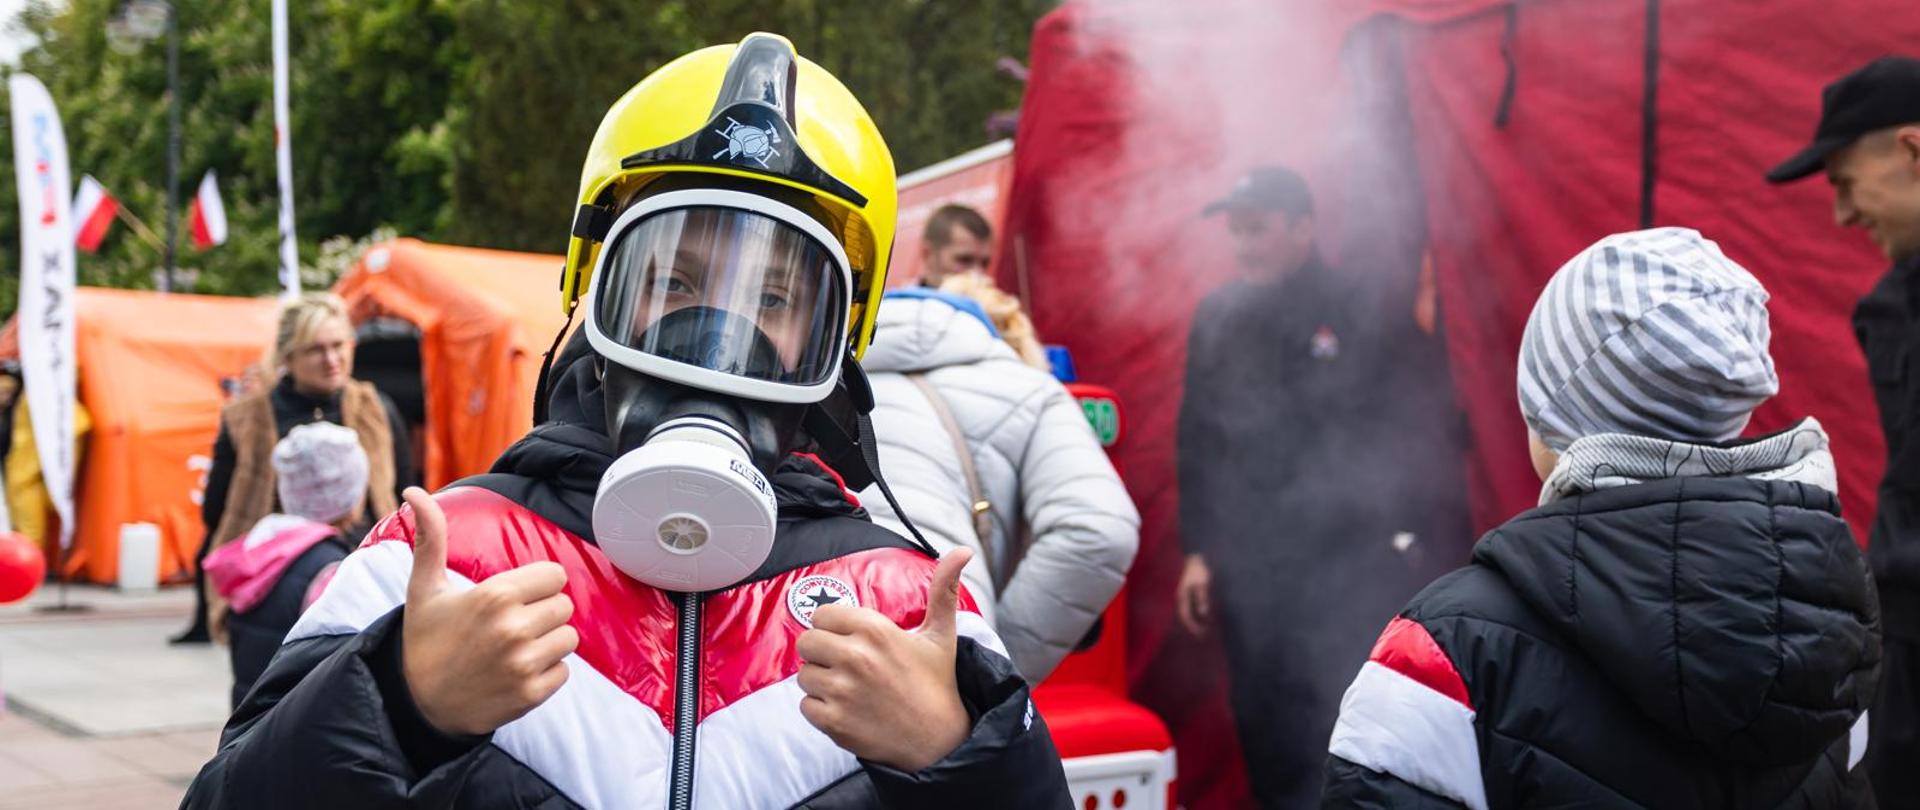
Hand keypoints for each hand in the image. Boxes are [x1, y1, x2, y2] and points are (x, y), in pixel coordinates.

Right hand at [400, 487, 577, 736]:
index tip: (513, 597)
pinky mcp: (530, 695)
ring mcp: (523, 664)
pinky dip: (546, 673)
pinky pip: (564, 671)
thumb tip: (414, 492)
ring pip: (569, 638)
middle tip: (510, 624)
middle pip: (564, 605)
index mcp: (495, 595)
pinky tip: (516, 672)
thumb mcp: (424, 587)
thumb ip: (430, 537)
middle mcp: (513, 628)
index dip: (536, 585)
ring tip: (514, 648)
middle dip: (542, 613)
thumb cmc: (424, 640)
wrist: (416, 703)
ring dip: (547, 642)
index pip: (554, 575)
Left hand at [797, 548, 973, 772]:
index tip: (849, 640)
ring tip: (849, 689)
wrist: (938, 740)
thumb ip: (943, 590)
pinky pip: (805, 706)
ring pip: (804, 675)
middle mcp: (855, 657)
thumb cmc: (936, 684)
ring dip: (821, 682)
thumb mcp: (940, 634)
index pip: (822, 614)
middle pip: (806, 642)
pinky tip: (846, 709)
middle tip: (846, 665)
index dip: (833, 627)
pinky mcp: (834, 721)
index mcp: (875, 630)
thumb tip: (963, 551)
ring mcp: (842, 691)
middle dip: (822, 653)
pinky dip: (820, 710)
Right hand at [1176, 553, 1211, 636]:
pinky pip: (1185, 604)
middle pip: (1183, 616)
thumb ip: (1201, 597)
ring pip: (1183, 610)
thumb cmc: (1195, 567)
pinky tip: (1198, 612)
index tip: (1202, 634)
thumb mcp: (1202, 582)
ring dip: (1192, 619)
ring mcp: (1178, 593)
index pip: (1186, 616)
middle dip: (1192, 625)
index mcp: (1181, 596)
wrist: (1189, 554)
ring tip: (1201, 626)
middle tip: (1202, 634)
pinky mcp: (1181, 589)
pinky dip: (1191, 611)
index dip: (1194, 627)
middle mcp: (1177, 596)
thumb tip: (1203, 613)